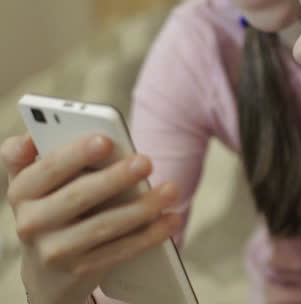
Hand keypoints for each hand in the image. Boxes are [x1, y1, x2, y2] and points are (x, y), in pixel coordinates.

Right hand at [2, 134, 180, 303]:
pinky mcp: (81, 270)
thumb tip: (28, 138)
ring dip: (141, 207)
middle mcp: (31, 222)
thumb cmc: (50, 207)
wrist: (46, 269)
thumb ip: (30, 155)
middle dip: (115, 178)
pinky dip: (149, 235)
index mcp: (21, 191)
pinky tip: (170, 219)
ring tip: (171, 189)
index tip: (105, 141)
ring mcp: (55, 250)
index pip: (48, 168)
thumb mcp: (34, 182)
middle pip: (78, 196)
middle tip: (146, 162)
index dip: (76, 154)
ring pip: (103, 226)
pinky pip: (120, 250)